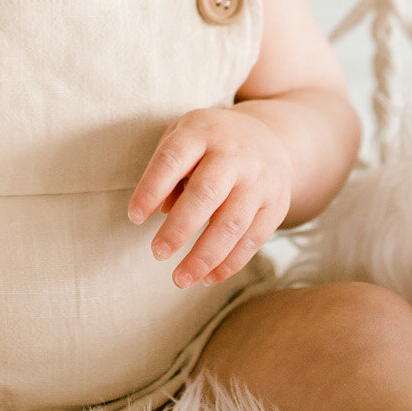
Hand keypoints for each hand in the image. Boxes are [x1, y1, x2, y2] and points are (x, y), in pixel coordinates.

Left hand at [127, 106, 291, 287]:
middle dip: (179, 228)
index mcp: (202, 132)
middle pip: (206, 193)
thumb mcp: (183, 139)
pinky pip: (253, 239)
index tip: (134, 218)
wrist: (268, 136)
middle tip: (158, 252)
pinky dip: (229, 263)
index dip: (151, 189)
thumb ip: (167, 171)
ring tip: (180, 278)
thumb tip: (160, 213)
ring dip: (204, 257)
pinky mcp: (276, 204)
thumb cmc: (210, 144)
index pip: (172, 159)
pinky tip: (208, 277)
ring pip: (232, 223)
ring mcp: (259, 179)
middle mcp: (234, 153)